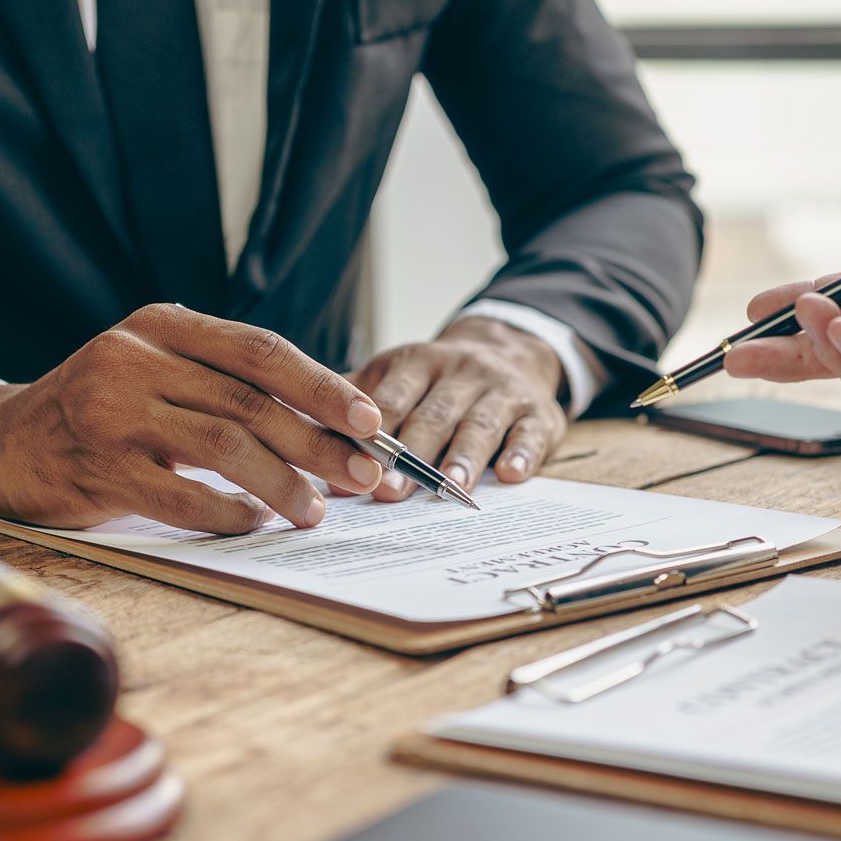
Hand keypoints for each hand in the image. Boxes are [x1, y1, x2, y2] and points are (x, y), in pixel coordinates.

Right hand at [0, 304, 386, 532]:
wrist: (3, 442)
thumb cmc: (102, 409)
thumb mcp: (156, 368)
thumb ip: (224, 381)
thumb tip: (330, 420)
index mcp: (162, 327)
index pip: (260, 350)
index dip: (323, 385)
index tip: (370, 420)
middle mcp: (135, 360)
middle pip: (251, 402)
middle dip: (319, 443)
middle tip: (364, 475)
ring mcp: (112, 414)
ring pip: (223, 448)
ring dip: (282, 485)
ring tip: (314, 511)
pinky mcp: (96, 470)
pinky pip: (180, 498)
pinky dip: (227, 514)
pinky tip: (254, 523)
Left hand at [352, 317, 567, 499]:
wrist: (511, 348)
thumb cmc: (437, 380)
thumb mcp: (395, 377)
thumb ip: (353, 410)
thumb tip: (302, 446)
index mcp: (417, 364)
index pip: (391, 399)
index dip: (372, 434)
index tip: (353, 467)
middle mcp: (460, 372)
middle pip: (434, 414)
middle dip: (412, 454)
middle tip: (390, 492)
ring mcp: (501, 390)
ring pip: (480, 423)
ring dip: (465, 456)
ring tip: (451, 488)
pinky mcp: (538, 412)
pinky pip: (531, 433)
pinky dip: (522, 453)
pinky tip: (511, 475)